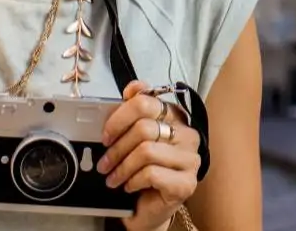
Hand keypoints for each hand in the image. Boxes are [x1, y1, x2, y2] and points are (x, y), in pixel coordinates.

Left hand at [98, 81, 200, 230]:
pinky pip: (152, 174)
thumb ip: (134, 110)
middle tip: (105, 162)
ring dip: (122, 167)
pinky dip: (133, 180)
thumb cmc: (142, 170)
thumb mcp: (134, 138)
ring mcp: (191, 160)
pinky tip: (129, 186)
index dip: (120, 117)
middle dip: (117, 147)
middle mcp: (188, 135)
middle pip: (144, 128)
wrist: (148, 207)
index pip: (146, 103)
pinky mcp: (187, 183)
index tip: (106, 134)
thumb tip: (133, 87)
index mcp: (176, 118)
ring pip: (146, 151)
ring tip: (113, 177)